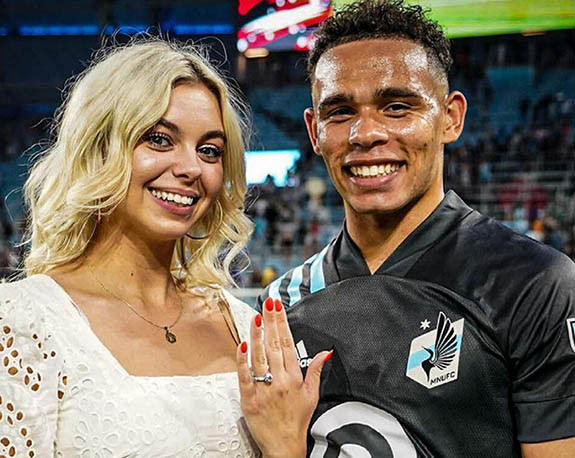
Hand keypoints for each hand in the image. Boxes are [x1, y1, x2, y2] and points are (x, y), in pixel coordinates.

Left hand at [236, 298, 331, 457]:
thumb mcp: (312, 395)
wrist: (284, 446)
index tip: (279, 308)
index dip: (283, 324)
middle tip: (268, 303)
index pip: (288, 344)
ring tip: (256, 317)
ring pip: (260, 357)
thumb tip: (325, 352)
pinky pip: (245, 376)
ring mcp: (264, 389)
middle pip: (275, 346)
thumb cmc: (297, 420)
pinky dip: (243, 361)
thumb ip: (316, 371)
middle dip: (271, 322)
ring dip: (257, 335)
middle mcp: (280, 381)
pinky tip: (243, 345)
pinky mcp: (249, 399)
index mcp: (295, 377)